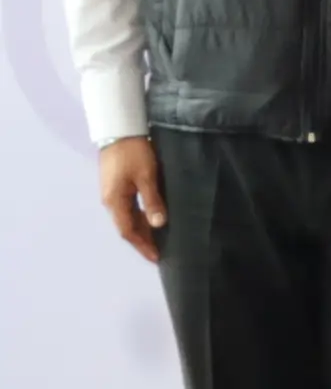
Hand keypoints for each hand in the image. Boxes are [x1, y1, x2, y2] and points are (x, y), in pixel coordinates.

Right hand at [97, 137, 165, 263]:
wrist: (119, 130)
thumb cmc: (134, 153)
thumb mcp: (147, 176)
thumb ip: (152, 201)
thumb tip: (158, 225)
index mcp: (115, 201)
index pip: (128, 231)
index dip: (143, 245)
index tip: (156, 258)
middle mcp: (110, 200)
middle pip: (127, 227)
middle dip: (143, 241)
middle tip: (160, 253)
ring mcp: (112, 193)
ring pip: (127, 218)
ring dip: (142, 229)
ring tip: (158, 240)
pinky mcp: (116, 186)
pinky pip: (128, 208)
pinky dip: (140, 217)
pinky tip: (151, 219)